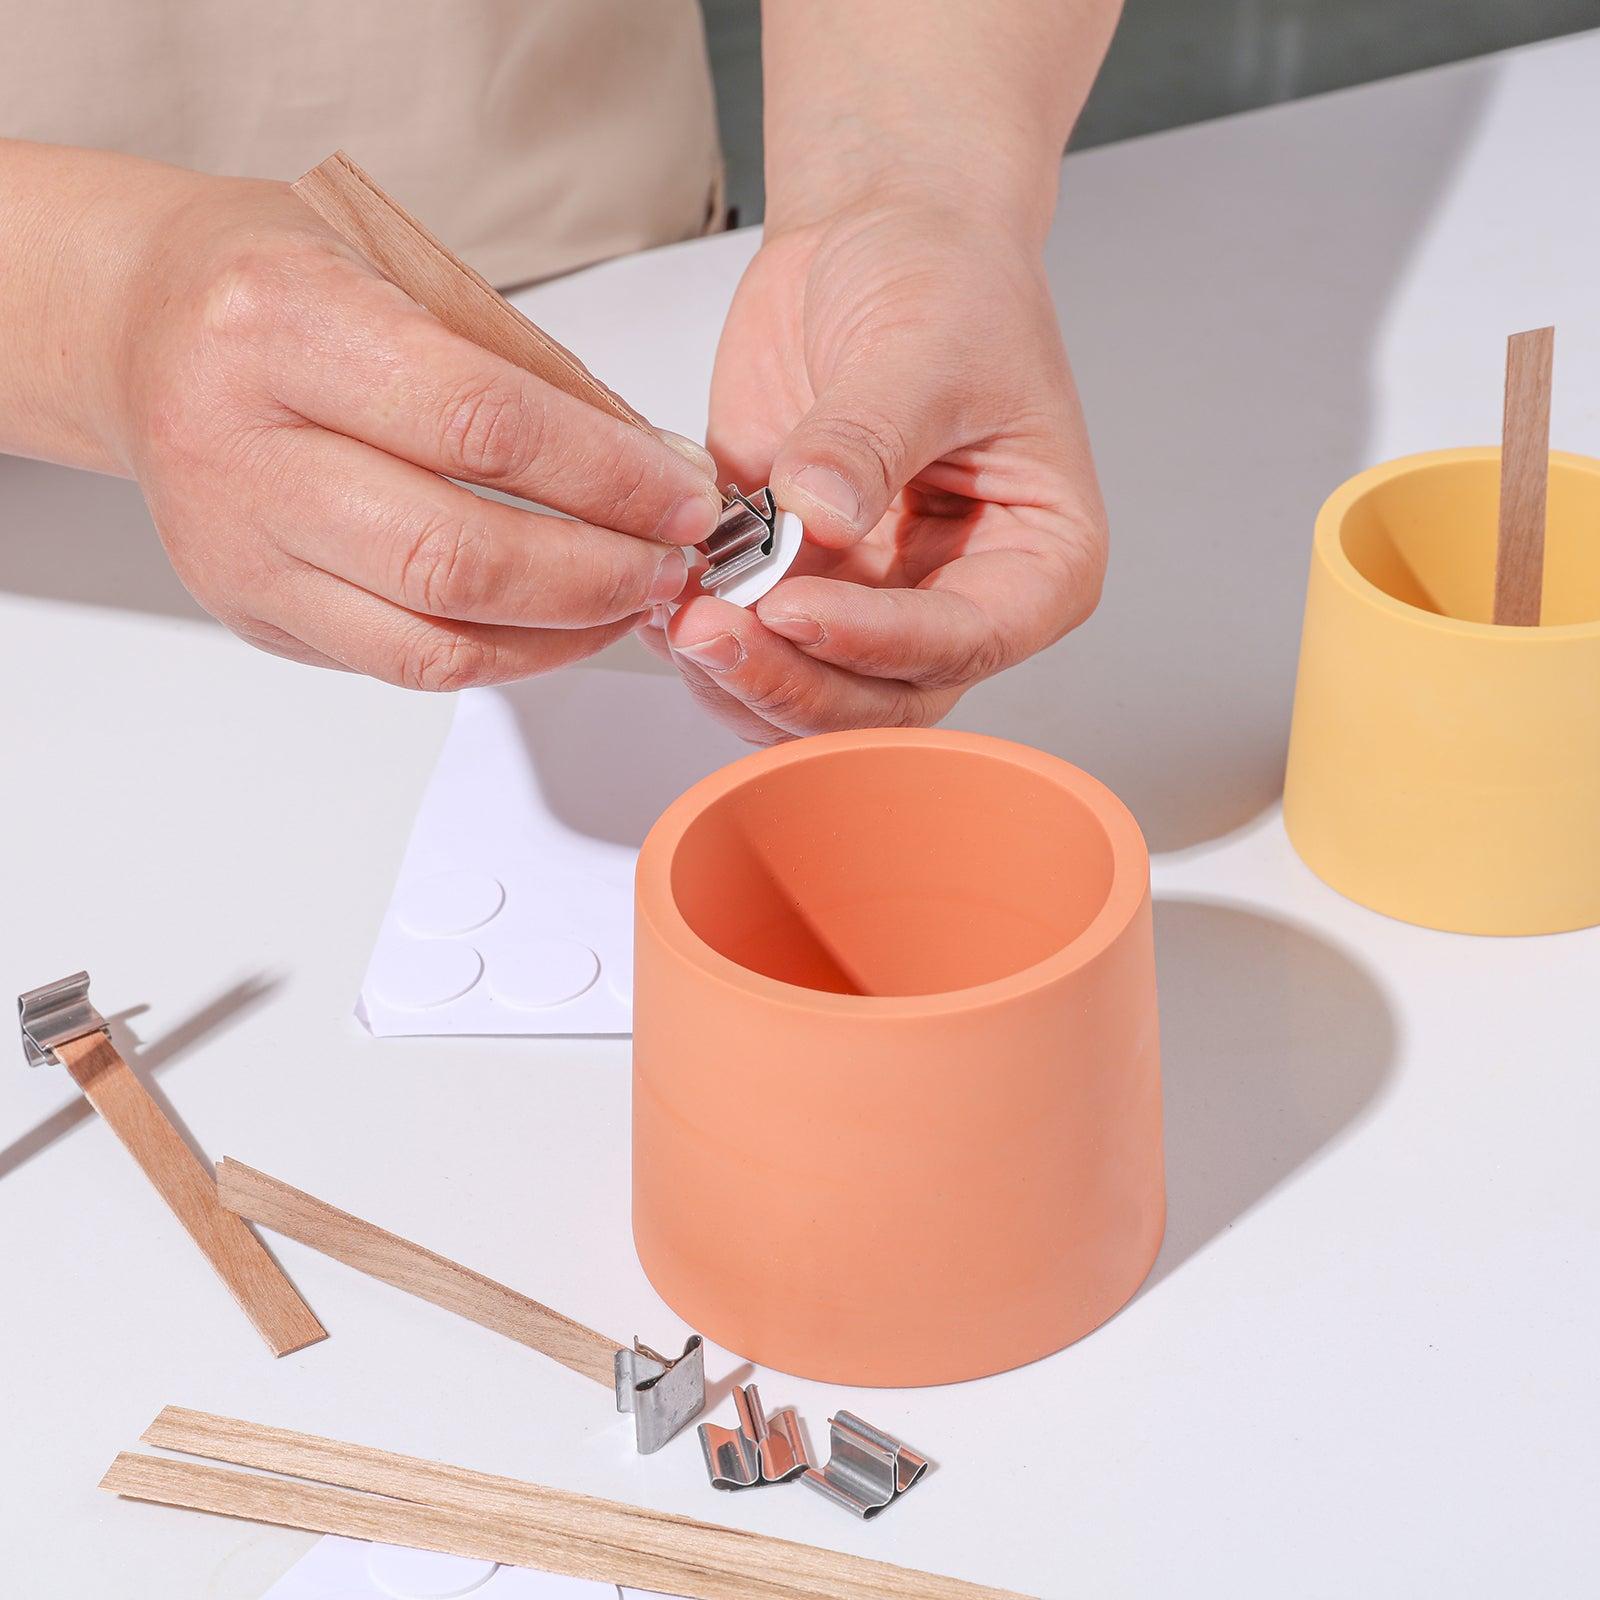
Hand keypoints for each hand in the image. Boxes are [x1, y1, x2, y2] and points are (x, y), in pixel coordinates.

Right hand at [111, 174, 719, 685]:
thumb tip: (657, 470)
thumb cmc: (282, 287)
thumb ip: (531, 373)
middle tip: (671, 560)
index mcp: (279, 322)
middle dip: (596, 572)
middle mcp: (238, 444)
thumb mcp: (406, 270)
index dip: (607, 476)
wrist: (144, 330)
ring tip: (632, 597)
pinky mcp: (252, 612)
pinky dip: (505, 655)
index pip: (480, 423)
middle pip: (453, 553)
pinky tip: (562, 622)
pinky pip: (403, 664)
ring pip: (431, 637)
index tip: (685, 495)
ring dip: (562, 632)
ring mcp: (237, 545)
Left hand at [646, 196, 1107, 742]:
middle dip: (793, 682)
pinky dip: (702, 642)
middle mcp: (956, 601)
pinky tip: (660, 600)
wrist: (874, 232)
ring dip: (738, 678)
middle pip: (883, 702)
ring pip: (810, 697)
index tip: (792, 607)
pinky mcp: (797, 584)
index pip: (964, 641)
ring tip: (676, 615)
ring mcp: (872, 603)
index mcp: (1036, 562)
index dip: (876, 643)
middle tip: (708, 633)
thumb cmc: (946, 281)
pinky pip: (752, 650)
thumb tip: (818, 515)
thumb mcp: (926, 344)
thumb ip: (871, 436)